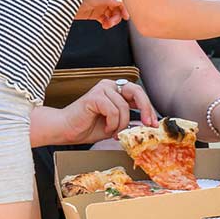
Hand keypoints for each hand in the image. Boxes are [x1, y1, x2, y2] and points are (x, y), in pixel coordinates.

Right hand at [36, 78, 157, 145]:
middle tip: (148, 124)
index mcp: (115, 91)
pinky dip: (111, 124)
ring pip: (124, 108)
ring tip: (111, 132)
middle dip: (146, 109)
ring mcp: (102, 89)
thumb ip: (129, 121)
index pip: (138, 93)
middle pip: (136, 92)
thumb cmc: (87, 127)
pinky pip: (113, 111)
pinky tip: (104, 129)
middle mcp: (109, 86)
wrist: (65, 130)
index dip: (148, 108)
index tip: (154, 123)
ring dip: (120, 125)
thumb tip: (147, 124)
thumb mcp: (115, 125)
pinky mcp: (95, 96)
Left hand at [74, 0, 127, 27]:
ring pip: (113, 14)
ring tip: (107, 25)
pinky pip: (106, 19)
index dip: (124, 7)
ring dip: (112, 21)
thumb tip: (121, 1)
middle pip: (117, 7)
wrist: (63, 5)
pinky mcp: (96, 13)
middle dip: (117, 16)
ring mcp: (100, 5)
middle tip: (112, 22)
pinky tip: (105, 26)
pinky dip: (107, 23)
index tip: (126, 16)